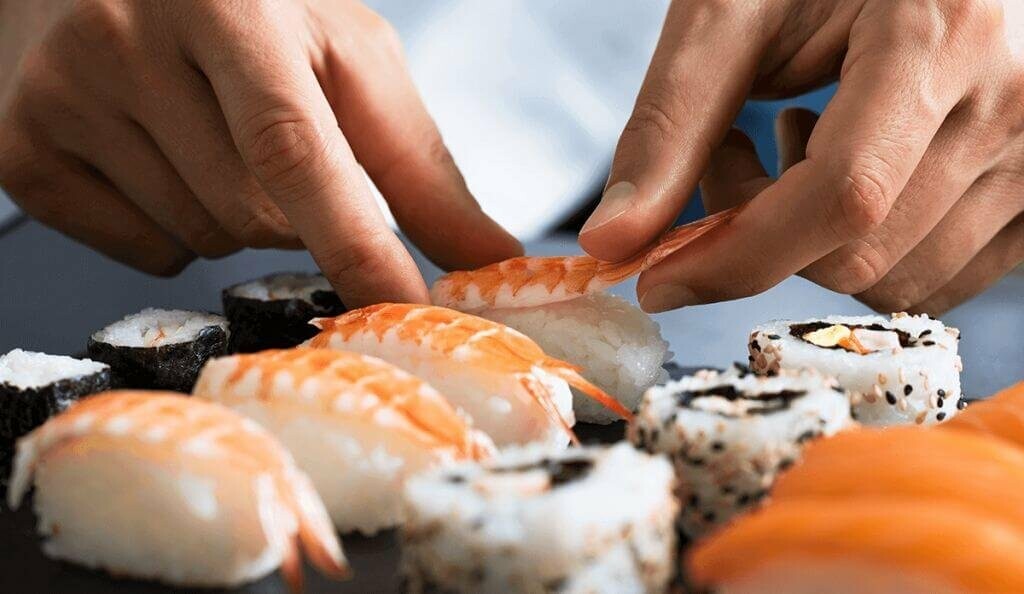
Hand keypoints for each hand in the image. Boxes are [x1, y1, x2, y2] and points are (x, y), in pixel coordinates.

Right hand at [0, 0, 520, 306]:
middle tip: (274, 144)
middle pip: (254, 217)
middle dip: (294, 214)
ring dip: (235, 219)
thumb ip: (417, 164)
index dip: (356, 246)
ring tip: (211, 137)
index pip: (296, 149)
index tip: (407, 316)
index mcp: (232, 5)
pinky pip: (141, 251)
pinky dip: (175, 230)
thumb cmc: (246, 9)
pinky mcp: (21, 147)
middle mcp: (130, 40)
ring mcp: (62, 94)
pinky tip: (161, 159)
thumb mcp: (345, 58)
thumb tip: (488, 260)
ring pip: (201, 240)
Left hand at [579, 0, 1023, 314]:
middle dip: (759, 233)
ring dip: (810, 241)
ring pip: (893, 279)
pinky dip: (867, 249)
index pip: (842, 197)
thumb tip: (608, 245)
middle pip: (857, 252)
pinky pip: (938, 277)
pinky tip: (852, 167)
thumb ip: (670, 123)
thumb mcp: (733, 9)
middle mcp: (1016, 98)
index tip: (658, 277)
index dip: (735, 256)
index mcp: (945, 30)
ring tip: (796, 141)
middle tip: (731, 148)